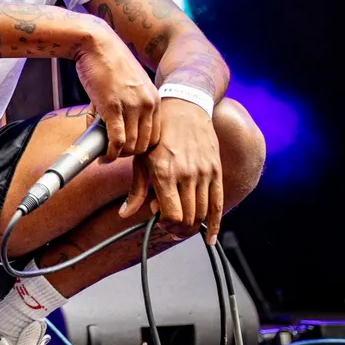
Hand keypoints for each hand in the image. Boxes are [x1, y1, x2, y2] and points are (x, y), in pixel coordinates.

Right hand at [74, 21, 161, 160]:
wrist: (96, 43)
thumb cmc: (107, 62)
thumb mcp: (128, 85)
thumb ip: (127, 106)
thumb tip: (112, 129)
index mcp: (154, 99)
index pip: (156, 136)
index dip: (142, 147)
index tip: (127, 149)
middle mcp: (148, 104)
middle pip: (146, 144)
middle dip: (130, 154)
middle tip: (114, 154)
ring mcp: (131, 106)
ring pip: (132, 146)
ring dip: (118, 155)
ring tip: (106, 154)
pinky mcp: (112, 107)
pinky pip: (116, 140)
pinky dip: (110, 153)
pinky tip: (103, 155)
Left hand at [121, 98, 222, 244]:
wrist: (184, 107)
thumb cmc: (158, 134)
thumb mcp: (141, 159)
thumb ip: (136, 189)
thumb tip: (124, 214)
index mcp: (164, 172)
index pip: (172, 214)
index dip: (166, 225)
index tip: (160, 222)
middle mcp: (186, 174)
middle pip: (189, 218)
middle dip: (178, 229)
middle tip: (170, 229)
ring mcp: (204, 172)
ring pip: (203, 213)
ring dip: (193, 227)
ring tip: (183, 228)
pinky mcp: (215, 170)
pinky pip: (219, 203)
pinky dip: (215, 224)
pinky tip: (210, 237)